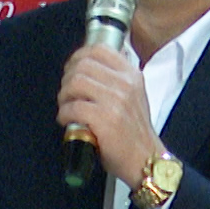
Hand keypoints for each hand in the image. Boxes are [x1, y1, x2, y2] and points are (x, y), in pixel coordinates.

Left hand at [57, 44, 162, 186]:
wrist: (145, 159)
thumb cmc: (134, 130)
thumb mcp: (134, 95)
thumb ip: (116, 77)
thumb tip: (90, 61)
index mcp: (132, 75)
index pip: (100, 49)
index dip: (78, 56)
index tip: (71, 68)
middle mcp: (125, 84)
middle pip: (82, 65)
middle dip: (67, 78)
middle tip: (67, 93)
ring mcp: (115, 101)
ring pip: (75, 83)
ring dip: (64, 95)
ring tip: (66, 106)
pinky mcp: (104, 120)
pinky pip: (73, 107)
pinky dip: (64, 114)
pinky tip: (68, 120)